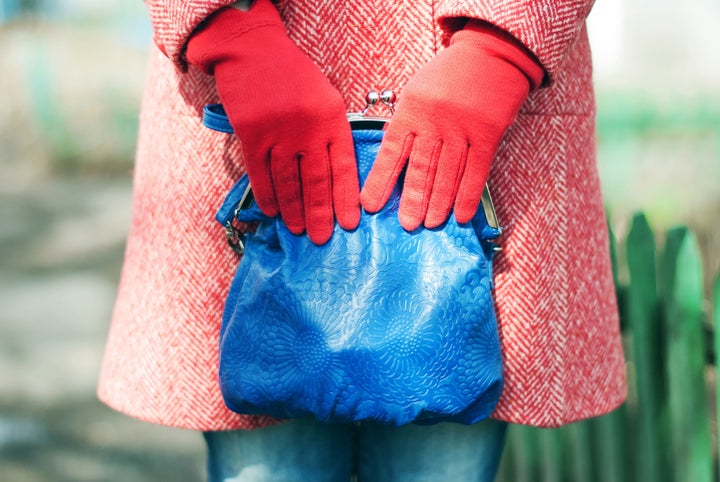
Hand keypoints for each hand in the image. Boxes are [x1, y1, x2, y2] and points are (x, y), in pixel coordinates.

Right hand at [186, 0, 358, 244]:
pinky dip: (268, 196)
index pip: (343, 167)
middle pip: (316, 181)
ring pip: (288, 182)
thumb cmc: (294, 76)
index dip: (345, 198)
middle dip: (320, 214)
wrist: (252, 50)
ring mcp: (278, 133)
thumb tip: (336, 176)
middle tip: (322, 239)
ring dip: (294, 210)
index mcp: (332, 118)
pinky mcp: (251, 135)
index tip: (349, 224)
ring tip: (298, 231)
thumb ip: (332, 132)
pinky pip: (260, 174)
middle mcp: (307, 128)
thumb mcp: (326, 97)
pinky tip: (273, 212)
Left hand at [360, 21, 542, 229]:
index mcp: (412, 110)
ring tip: (431, 223)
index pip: (392, 151)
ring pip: (449, 174)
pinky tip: (461, 216)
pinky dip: (468, 196)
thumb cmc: (447, 77)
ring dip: (440, 203)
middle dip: (413, 199)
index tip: (370, 205)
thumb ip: (404, 123)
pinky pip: (477, 172)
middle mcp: (436, 122)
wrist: (490, 55)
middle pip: (422, 168)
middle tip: (407, 225)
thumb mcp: (416, 92)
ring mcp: (463, 129)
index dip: (381, 180)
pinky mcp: (488, 135)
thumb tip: (391, 159)